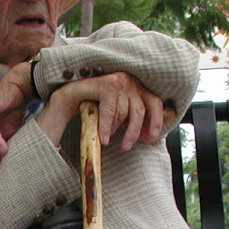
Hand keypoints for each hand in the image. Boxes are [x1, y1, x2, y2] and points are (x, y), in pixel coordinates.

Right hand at [40, 72, 164, 150]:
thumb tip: (147, 135)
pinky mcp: (107, 84)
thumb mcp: (120, 113)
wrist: (73, 96)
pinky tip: (104, 138)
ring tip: (106, 139)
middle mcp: (131, 82)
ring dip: (114, 129)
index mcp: (138, 88)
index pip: (155, 103)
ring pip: (123, 112)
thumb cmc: (97, 106)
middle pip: (139, 110)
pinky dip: (107, 126)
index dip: (156, 120)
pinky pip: (110, 111)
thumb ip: (133, 120)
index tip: (151, 137)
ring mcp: (120, 81)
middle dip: (133, 132)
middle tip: (125, 147)